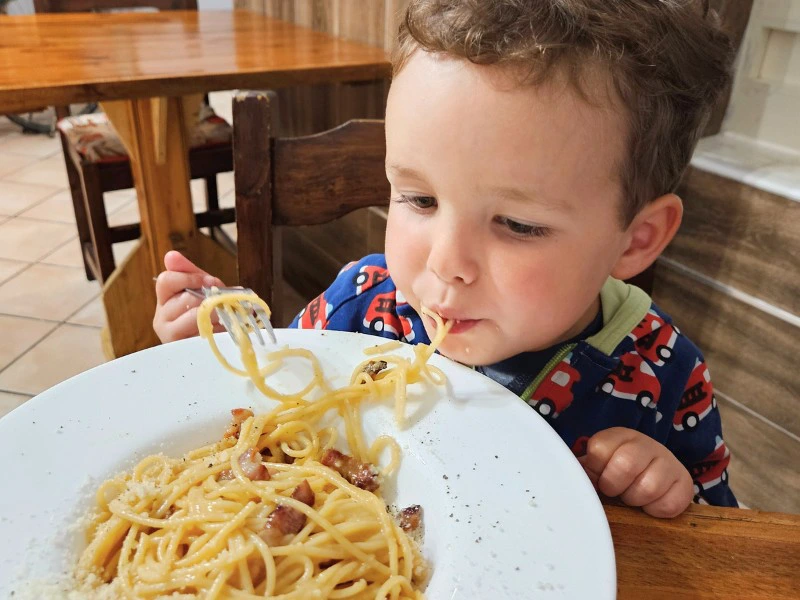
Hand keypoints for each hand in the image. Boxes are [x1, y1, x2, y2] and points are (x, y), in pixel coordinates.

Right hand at [153, 251, 225, 342]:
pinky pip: (206, 334)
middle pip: (185, 299)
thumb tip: (171, 255)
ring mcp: (172, 337)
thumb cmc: (207, 313)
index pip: (166, 281)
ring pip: (196, 316)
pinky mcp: (186, 351)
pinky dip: (219, 328)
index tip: (208, 280)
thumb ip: (190, 272)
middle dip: (209, 296)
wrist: (217, 343)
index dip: (189, 277)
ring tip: (225, 314)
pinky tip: (223, 328)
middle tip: (222, 298)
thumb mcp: (201, 289)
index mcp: (164, 300)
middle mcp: (161, 319)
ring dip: (216, 312)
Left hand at [578, 427, 693, 517]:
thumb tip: (568, 480)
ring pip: (647, 487)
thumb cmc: (618, 472)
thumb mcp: (599, 464)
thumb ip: (584, 469)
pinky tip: (650, 504)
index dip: (595, 468)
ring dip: (635, 499)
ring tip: (632, 496)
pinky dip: (655, 510)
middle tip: (615, 490)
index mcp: (619, 436)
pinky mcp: (685, 484)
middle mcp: (645, 444)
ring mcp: (668, 461)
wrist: (656, 473)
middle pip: (625, 464)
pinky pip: (668, 505)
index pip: (599, 448)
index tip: (597, 475)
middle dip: (614, 485)